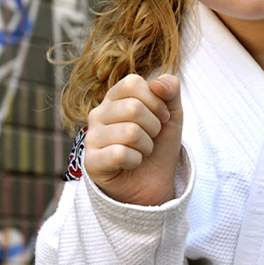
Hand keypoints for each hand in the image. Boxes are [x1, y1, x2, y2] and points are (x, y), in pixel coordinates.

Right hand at [84, 74, 183, 205]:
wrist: (154, 181)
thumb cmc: (159, 143)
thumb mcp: (173, 113)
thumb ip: (171, 89)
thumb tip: (157, 83)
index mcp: (115, 97)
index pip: (133, 83)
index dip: (155, 101)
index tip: (161, 117)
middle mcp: (98, 113)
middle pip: (133, 109)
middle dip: (153, 127)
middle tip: (151, 137)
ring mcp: (92, 137)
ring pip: (130, 132)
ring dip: (146, 146)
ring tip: (141, 151)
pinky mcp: (91, 161)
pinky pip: (120, 154)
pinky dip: (135, 160)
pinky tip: (131, 163)